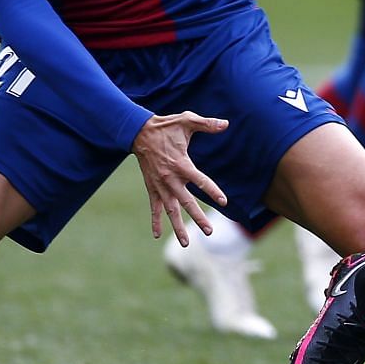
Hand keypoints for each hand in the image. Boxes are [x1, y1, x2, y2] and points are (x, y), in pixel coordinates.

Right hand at [132, 111, 229, 243]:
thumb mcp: (187, 120)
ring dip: (178, 226)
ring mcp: (159, 185)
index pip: (200, 181)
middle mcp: (170, 178)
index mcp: (181, 163)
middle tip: (209, 231)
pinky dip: (155, 220)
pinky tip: (157, 235)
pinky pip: (153, 207)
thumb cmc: (166, 126)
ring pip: (170, 210)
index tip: (224, 202)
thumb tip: (225, 124)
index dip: (212, 191)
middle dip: (198, 218)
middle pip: (186, 202)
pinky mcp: (151, 187)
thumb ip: (206, 124)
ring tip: (186, 243)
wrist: (138, 132)